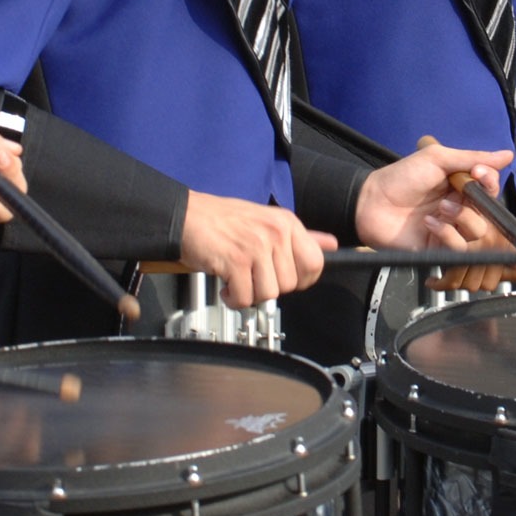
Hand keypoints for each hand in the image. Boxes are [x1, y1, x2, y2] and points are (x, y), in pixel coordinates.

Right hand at [179, 191, 335, 307]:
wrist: (186, 215)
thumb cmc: (223, 220)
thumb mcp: (268, 221)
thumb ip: (302, 236)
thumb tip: (329, 244)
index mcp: (287, 223)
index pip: (315, 263)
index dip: (301, 280)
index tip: (283, 278)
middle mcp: (275, 233)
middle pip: (291, 284)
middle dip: (270, 288)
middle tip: (252, 278)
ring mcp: (256, 246)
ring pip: (269, 294)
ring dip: (250, 295)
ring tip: (237, 281)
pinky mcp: (236, 261)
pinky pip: (245, 297)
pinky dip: (234, 299)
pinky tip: (226, 286)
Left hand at [361, 142, 515, 291]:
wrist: (370, 202)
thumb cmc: (400, 177)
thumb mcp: (437, 159)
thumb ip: (472, 157)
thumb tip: (507, 155)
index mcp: (461, 187)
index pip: (491, 189)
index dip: (490, 182)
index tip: (479, 173)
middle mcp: (460, 209)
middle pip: (490, 213)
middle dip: (475, 203)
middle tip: (454, 194)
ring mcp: (451, 230)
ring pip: (478, 233)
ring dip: (461, 219)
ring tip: (439, 210)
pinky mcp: (440, 249)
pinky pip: (459, 248)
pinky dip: (446, 234)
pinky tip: (429, 224)